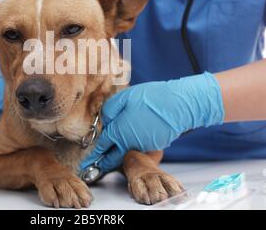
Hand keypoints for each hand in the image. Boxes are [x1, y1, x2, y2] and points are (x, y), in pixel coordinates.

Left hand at [80, 72, 224, 173]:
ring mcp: (143, 146)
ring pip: (127, 151)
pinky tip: (135, 136)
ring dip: (119, 153)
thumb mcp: (124, 98)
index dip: (94, 155)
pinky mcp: (155, 145)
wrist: (178, 104)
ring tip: (112, 152)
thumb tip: (104, 119)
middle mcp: (129, 143)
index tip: (87, 163)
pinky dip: (134, 145)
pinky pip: (140, 146)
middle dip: (103, 164)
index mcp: (119, 131)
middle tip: (95, 168)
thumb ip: (110, 110)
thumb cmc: (151, 98)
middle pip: (113, 158)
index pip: (102, 147)